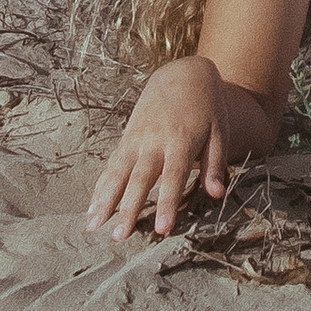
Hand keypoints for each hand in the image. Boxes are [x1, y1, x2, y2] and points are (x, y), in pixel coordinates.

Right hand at [85, 56, 234, 242]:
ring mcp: (137, 139)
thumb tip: (217, 194)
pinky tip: (91, 208)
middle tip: (119, 237)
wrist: (183, 73)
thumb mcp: (219, 131)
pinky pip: (111, 164)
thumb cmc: (207, 108)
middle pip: (139, 178)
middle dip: (128, 208)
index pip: (173, 176)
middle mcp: (155, 141)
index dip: (167, 203)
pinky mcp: (126, 138)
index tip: (161, 229)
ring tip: (93, 226)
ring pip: (117, 172)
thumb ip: (216, 164)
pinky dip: (100, 186)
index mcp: (181, 140)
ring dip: (104, 200)